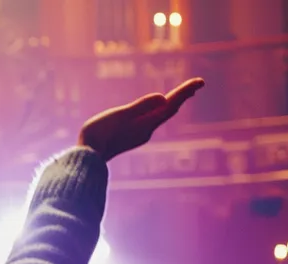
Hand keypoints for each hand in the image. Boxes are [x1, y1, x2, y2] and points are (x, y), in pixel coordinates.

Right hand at [79, 78, 204, 160]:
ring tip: (182, 94)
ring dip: (172, 104)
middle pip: (168, 110)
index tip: (200, 81)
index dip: (185, 92)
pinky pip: (149, 120)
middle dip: (182, 97)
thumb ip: (141, 106)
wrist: (87, 157)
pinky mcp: (129, 137)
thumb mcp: (121, 115)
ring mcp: (138, 134)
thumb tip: (162, 98)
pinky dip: (158, 111)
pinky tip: (156, 110)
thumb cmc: (100, 134)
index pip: (170, 105)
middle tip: (197, 84)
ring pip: (160, 116)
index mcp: (146, 124)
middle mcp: (146, 130)